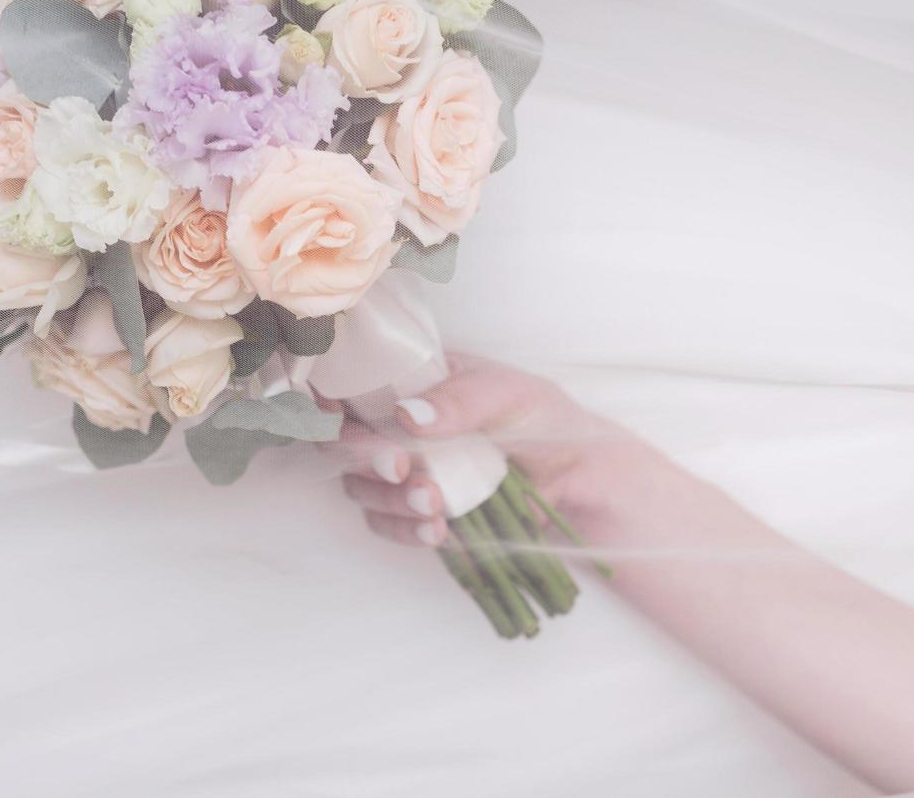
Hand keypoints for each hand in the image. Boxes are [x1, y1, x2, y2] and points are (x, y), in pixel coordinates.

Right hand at [325, 354, 678, 547]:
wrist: (585, 483)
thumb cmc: (550, 423)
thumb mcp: (513, 395)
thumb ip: (462, 400)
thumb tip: (406, 413)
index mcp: (412, 383)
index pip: (348, 385)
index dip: (328, 400)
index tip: (337, 415)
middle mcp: (396, 426)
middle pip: (342, 443)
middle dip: (361, 456)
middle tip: (399, 466)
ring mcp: (405, 471)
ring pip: (361, 488)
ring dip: (390, 498)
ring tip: (437, 504)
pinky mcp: (418, 512)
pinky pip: (387, 525)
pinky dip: (405, 529)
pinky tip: (437, 531)